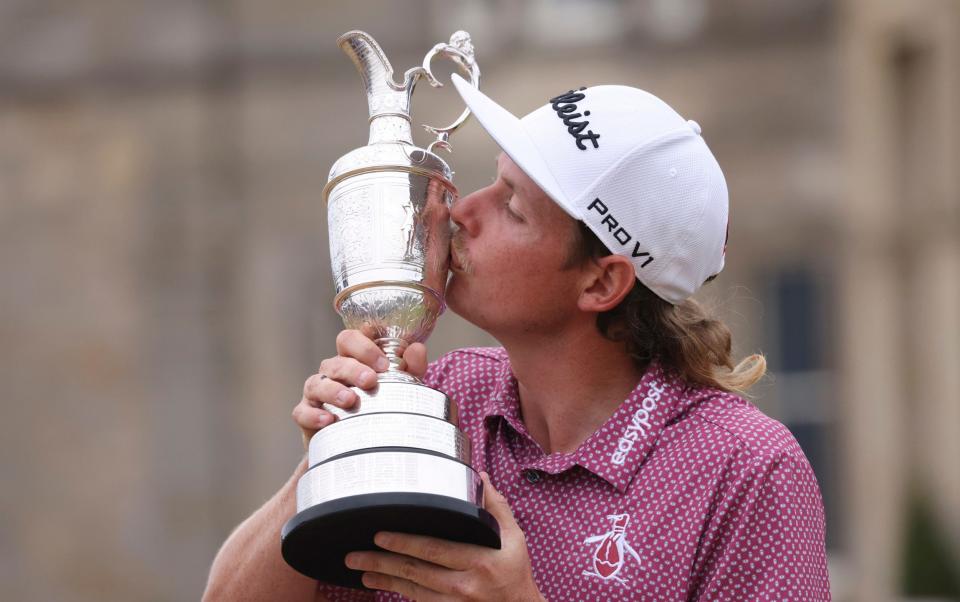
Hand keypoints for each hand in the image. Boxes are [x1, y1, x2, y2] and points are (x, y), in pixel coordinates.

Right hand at [292, 330, 427, 446]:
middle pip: (336, 361)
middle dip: (353, 369)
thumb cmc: (378, 405)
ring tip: (351, 400)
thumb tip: (417, 349)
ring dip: (333, 390)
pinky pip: (302, 411)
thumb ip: (410, 367)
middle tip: (370, 381)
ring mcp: (317, 392)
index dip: (364, 346)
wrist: (359, 442)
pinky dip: (313, 414)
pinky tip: (328, 420)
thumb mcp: (399, 386)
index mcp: (351, 359)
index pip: (349, 340)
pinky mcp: (306, 414)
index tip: (383, 363)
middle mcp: (332, 372)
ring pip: (317, 383)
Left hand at [344, 473, 544, 601]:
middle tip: (355, 555)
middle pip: (415, 571)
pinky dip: (398, 591)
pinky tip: (381, 583)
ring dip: (383, 579)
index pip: (434, 549)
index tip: (380, 534)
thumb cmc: (515, 572)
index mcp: (479, 560)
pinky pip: (419, 601)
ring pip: (412, 589)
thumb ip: (495, 507)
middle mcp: (464, 583)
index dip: (404, 543)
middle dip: (382, 562)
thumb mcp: (514, 538)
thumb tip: (481, 477)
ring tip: (360, 569)